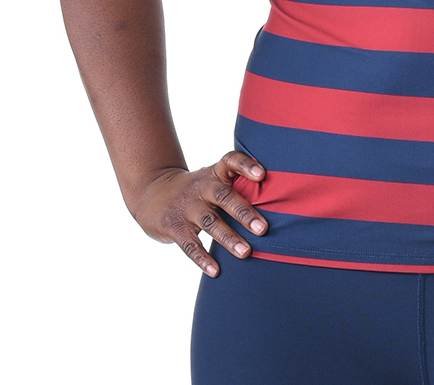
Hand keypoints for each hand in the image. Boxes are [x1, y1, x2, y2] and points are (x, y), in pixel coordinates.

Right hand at [128, 151, 268, 276]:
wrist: (151, 193)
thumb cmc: (197, 190)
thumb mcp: (212, 180)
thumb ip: (238, 187)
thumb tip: (281, 205)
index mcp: (214, 174)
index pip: (230, 161)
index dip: (246, 165)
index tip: (262, 174)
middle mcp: (201, 188)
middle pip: (224, 196)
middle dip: (243, 212)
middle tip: (263, 229)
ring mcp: (187, 207)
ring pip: (210, 222)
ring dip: (228, 238)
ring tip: (246, 253)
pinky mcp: (174, 226)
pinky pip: (190, 244)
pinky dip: (202, 258)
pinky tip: (216, 271)